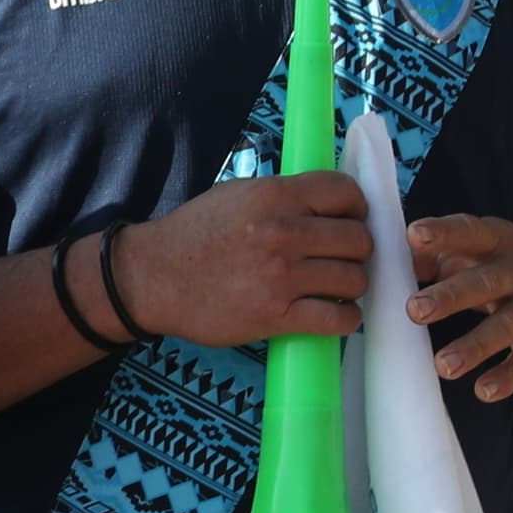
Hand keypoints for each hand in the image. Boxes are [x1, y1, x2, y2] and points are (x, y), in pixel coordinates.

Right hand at [109, 173, 368, 351]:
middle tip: (343, 258)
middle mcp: (283, 232)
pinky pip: (338, 319)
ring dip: (352, 285)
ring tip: (337, 287)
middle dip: (357, 250)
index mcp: (274, 195)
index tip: (350, 221)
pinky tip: (335, 314)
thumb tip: (329, 202)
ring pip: (355, 279)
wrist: (153, 277)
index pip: (346, 193)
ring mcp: (281, 276)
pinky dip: (346, 319)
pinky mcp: (276, 315)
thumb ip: (283, 196)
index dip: (357, 208)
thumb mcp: (237, 194)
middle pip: (358, 239)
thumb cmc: (194, 233)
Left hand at [404, 218, 512, 403]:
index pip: (472, 232)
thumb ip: (444, 254)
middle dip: (451, 296)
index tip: (413, 235)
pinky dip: (508, 377)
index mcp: (502, 241)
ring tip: (443, 365)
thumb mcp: (489, 249)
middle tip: (413, 310)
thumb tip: (405, 264)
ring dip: (474, 346)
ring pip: (506, 326)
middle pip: (486, 282)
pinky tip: (483, 391)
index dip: (444, 232)